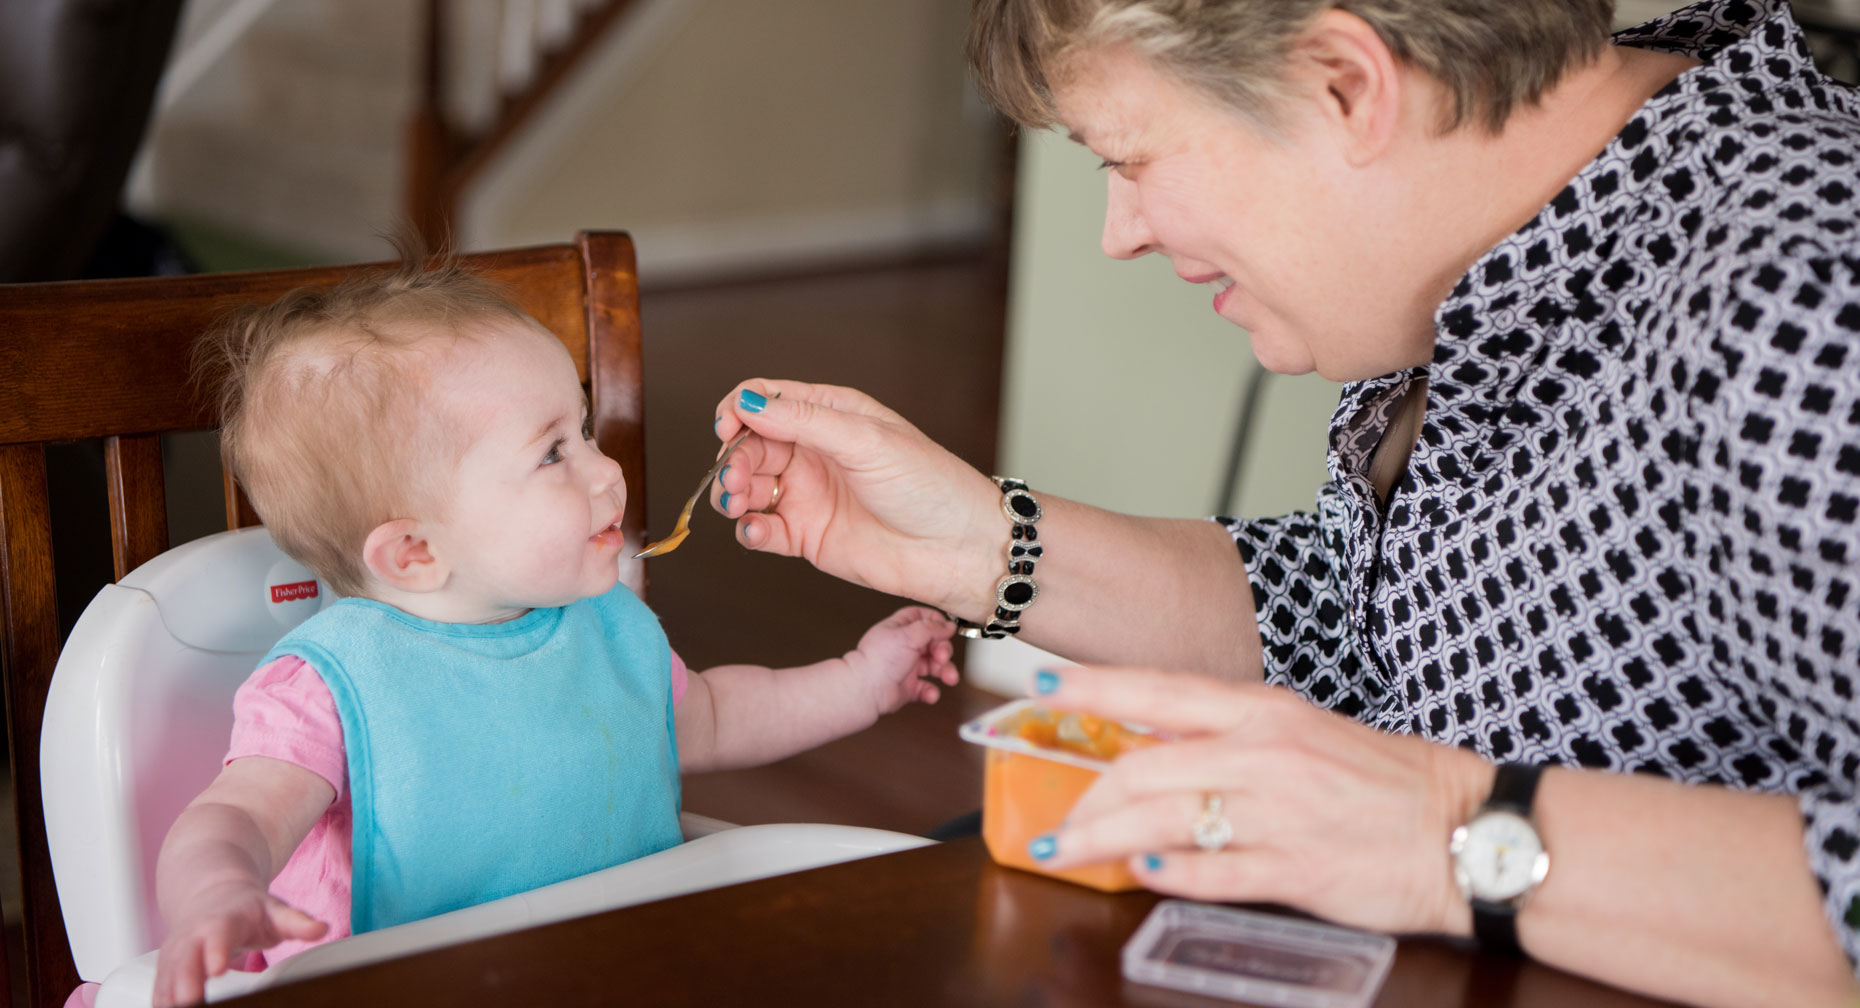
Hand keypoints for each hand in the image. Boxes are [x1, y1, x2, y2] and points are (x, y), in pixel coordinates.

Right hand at [154, 879, 326, 1007]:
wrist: (212, 895)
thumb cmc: (246, 909)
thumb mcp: (274, 910)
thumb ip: (296, 922)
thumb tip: (321, 928)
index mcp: (220, 922)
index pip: (217, 936)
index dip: (215, 952)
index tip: (216, 969)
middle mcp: (192, 938)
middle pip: (183, 963)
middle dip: (185, 985)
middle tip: (192, 1003)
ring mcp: (175, 956)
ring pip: (166, 980)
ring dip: (171, 1000)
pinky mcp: (166, 972)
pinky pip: (160, 993)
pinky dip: (163, 1006)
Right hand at [710, 380, 1002, 617]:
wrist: (958, 548)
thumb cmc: (928, 484)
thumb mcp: (867, 440)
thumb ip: (806, 421)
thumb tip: (748, 402)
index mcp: (830, 415)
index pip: (766, 400)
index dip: (738, 410)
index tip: (726, 428)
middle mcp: (814, 452)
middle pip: (749, 445)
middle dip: (733, 459)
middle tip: (735, 480)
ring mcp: (807, 495)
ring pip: (747, 487)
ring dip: (731, 493)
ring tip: (738, 504)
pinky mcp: (806, 537)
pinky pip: (762, 530)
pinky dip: (748, 529)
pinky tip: (756, 530)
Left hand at [844, 606, 961, 714]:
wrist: (865, 690)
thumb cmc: (878, 661)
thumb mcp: (908, 635)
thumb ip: (931, 628)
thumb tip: (948, 625)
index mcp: (900, 629)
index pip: (921, 617)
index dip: (936, 621)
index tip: (947, 629)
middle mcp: (904, 647)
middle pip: (933, 643)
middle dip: (943, 650)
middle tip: (942, 657)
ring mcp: (906, 668)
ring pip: (934, 666)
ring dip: (945, 671)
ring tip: (949, 678)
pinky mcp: (908, 688)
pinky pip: (926, 688)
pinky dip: (932, 691)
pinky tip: (930, 693)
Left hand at [1028, 665, 1491, 936]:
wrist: (1469, 828)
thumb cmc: (1392, 781)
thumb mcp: (1309, 732)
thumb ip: (1235, 735)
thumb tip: (1160, 739)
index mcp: (1267, 711)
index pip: (1160, 689)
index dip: (1093, 688)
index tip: (1039, 689)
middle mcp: (1265, 754)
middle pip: (1143, 765)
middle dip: (1085, 796)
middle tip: (1053, 819)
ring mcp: (1278, 813)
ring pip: (1161, 818)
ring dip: (1101, 838)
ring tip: (1064, 851)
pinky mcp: (1295, 869)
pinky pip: (1210, 871)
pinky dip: (1166, 871)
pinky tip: (1139, 871)